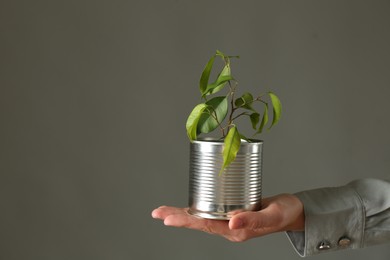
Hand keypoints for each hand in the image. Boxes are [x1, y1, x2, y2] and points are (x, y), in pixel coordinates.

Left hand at [151, 194, 304, 241]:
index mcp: (236, 231)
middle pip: (199, 222)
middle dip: (177, 217)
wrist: (293, 211)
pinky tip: (189, 205)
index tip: (167, 218)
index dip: (186, 221)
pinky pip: (211, 211)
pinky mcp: (232, 212)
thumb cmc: (285, 213)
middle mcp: (230, 228)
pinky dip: (197, 207)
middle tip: (157, 212)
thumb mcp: (272, 215)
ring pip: (202, 217)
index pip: (206, 225)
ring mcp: (230, 221)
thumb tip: (232, 223)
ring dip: (183, 213)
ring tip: (165, 210)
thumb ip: (253, 220)